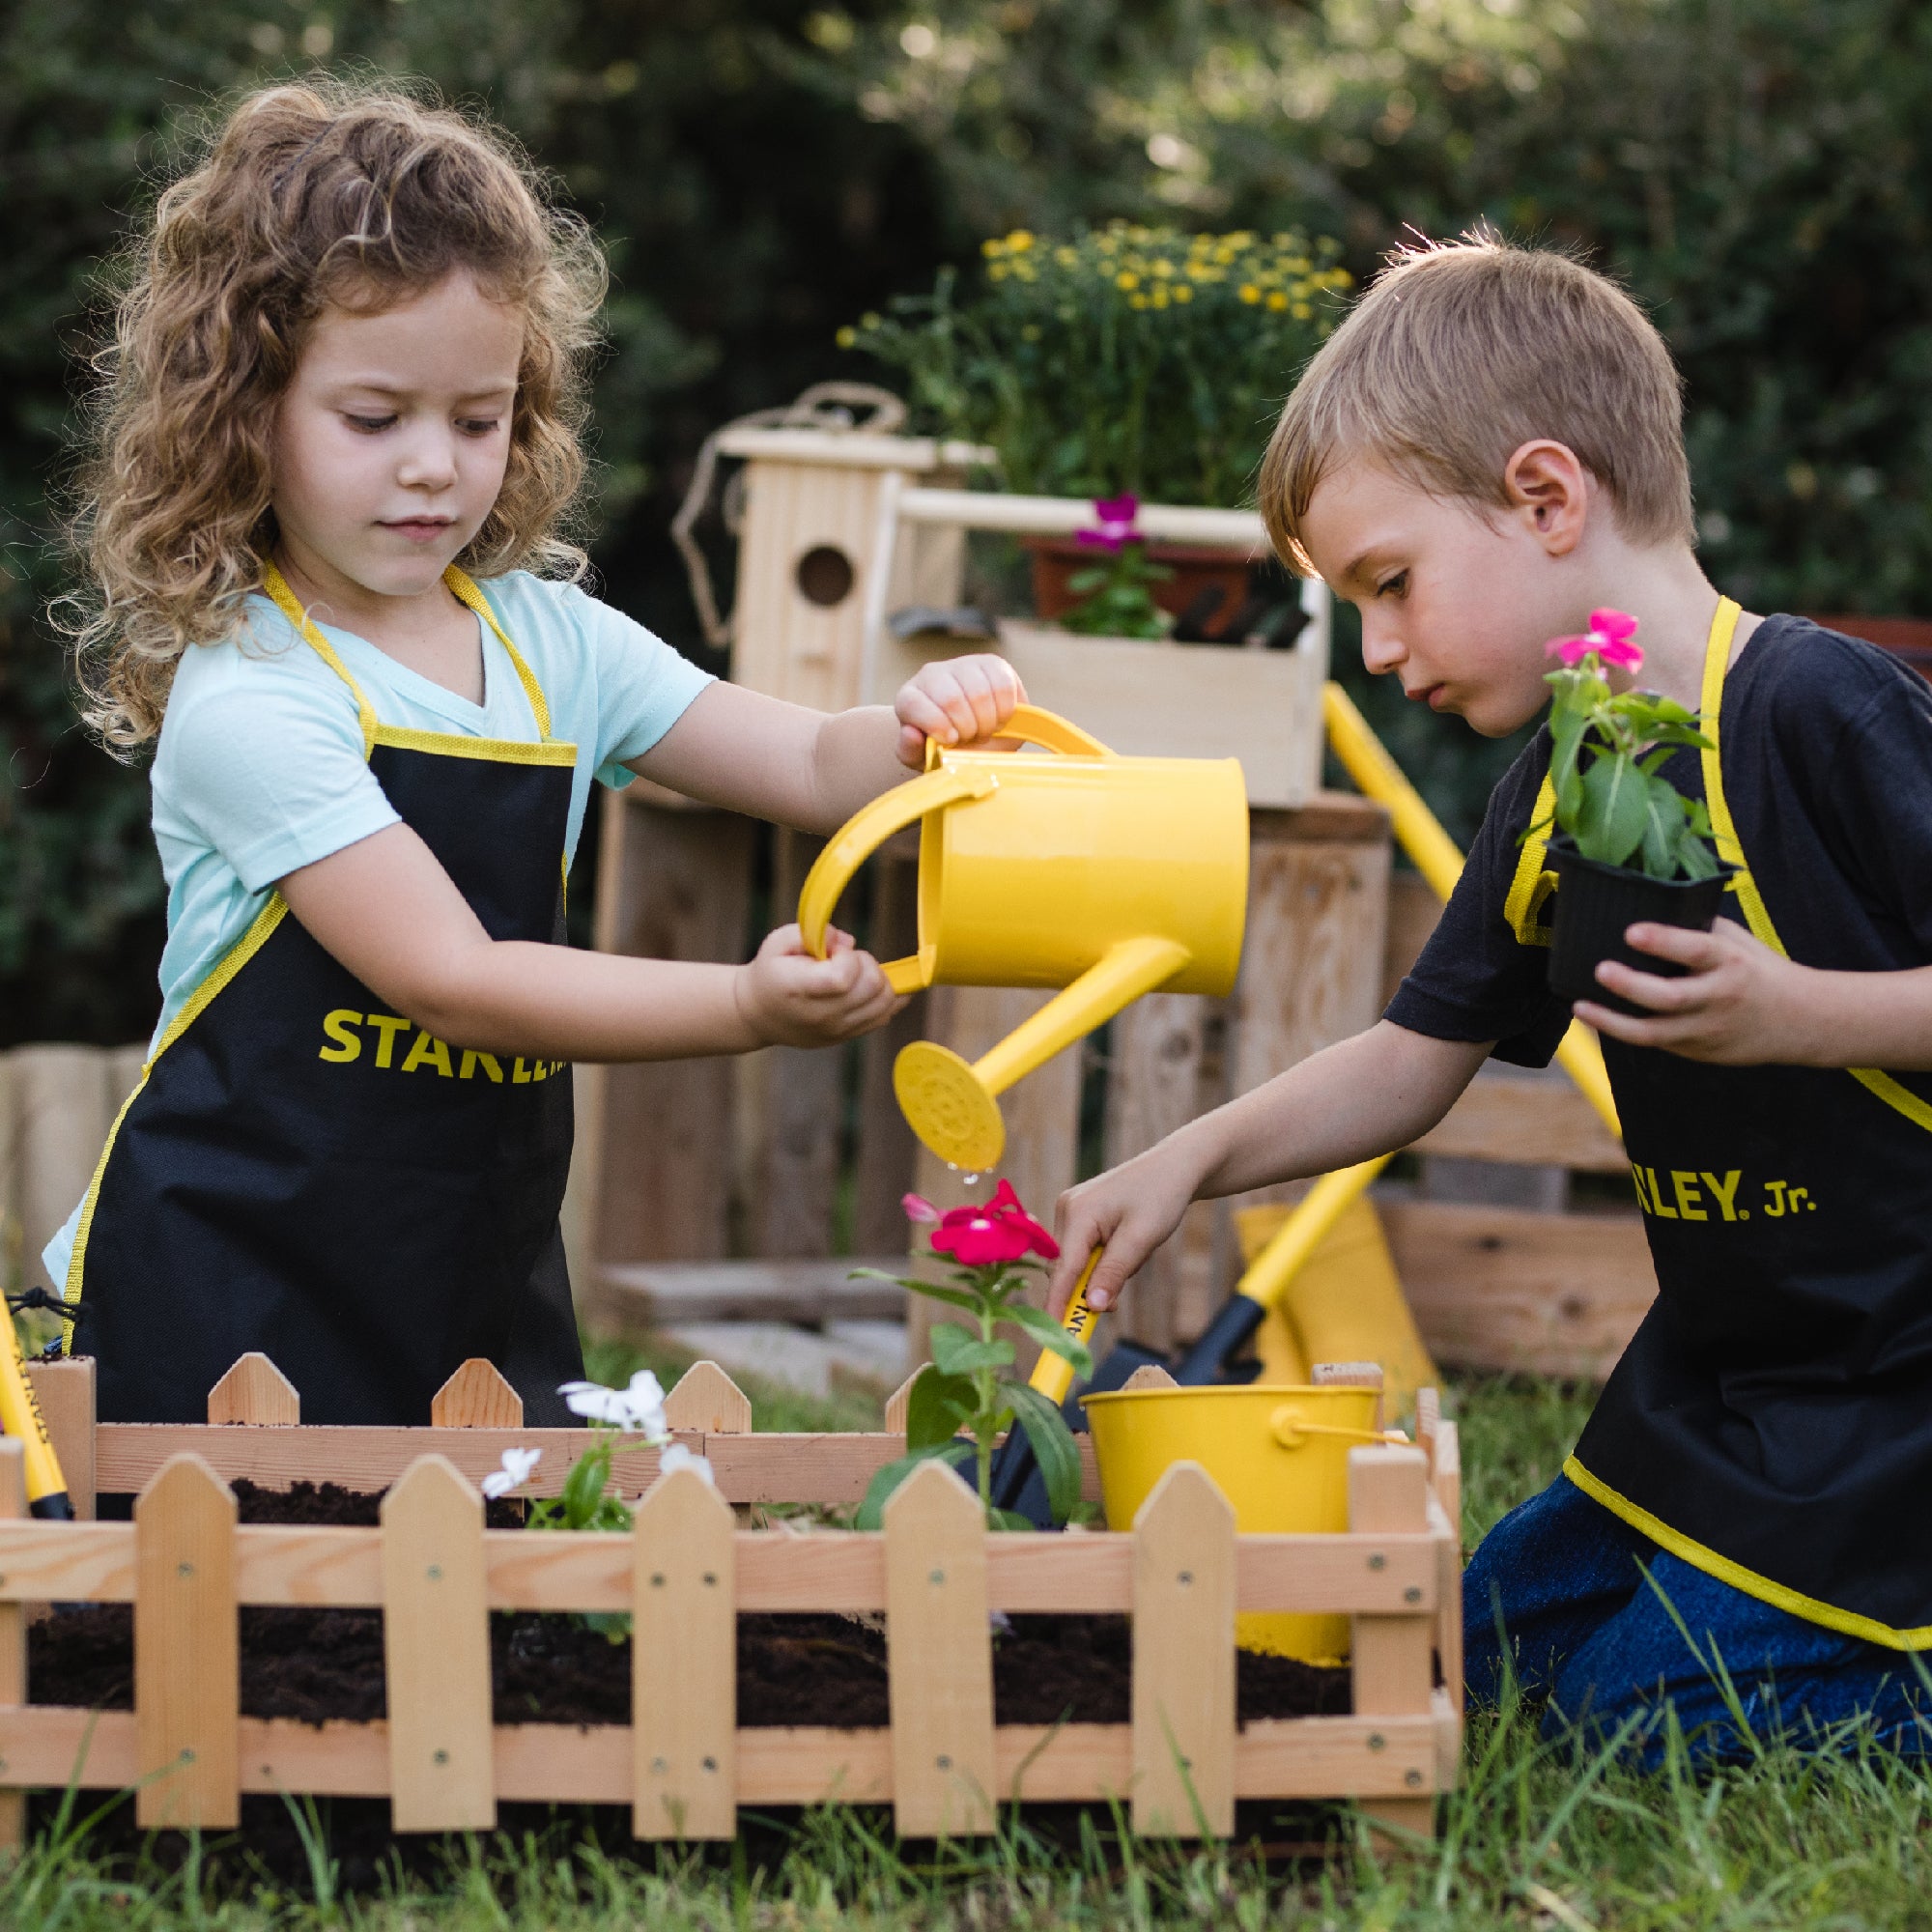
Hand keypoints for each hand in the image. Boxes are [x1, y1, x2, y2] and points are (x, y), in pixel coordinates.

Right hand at [734, 923, 902, 1047]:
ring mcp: (838, 1030)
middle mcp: (822, 1016)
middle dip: (866, 963)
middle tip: (845, 961)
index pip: (844, 977)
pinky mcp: (848, 1036)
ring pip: (885, 1002)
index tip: (833, 951)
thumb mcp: (777, 942)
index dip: (847, 956)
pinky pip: (885, 1015)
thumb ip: (812, 931)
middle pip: (872, 987)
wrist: (758, 1014)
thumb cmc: (771, 972)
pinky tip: (866, 986)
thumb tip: (847, 941)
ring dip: (878, 979)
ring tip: (854, 974)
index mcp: (800, 990)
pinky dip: (884, 997)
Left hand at [893, 655, 1026, 767]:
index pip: (913, 703)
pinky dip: (1005, 710)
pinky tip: (998, 718)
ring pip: (979, 692)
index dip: (935, 725)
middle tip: (971, 739)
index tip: (951, 740)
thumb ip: (912, 750)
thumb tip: (911, 733)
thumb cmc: (945, 748)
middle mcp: (932, 675)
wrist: (973, 736)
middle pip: (951, 699)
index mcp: (909, 699)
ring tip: (984, 730)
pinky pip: (1003, 685)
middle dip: (967, 728)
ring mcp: (962, 665)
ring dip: (987, 721)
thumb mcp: (925, 758)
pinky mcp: (991, 664)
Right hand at [1047, 1147, 1201, 1316]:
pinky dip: (1101, 1261)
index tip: (1053, 1334)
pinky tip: (1126, 1251)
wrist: (1174, 1168)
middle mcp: (1067, 1209)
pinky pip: (1083, 1249)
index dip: (1057, 1303)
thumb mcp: (1141, 1240)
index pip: (1063, 1269)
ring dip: (1099, 1274)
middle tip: (1116, 1303)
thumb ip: (1113, 1273)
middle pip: (1066, 1267)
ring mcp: (1072, 1209)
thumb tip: (1091, 1307)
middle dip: (1087, 1289)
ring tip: (1135, 1256)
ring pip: (1076, 1261)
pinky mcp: (1080, 1213)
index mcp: (1078, 1213)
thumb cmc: (1161, 1198)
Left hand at [1575, 919, 1816, 1063]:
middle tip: (1601, 969)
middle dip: (1631, 985)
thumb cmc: (1759, 971)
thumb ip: (1699, 929)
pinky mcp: (1697, 1051)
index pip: (1695, 950)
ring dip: (1612, 1021)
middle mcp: (1718, 998)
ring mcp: (1706, 1029)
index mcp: (1731, 963)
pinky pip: (1655, 1042)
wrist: (1803, 1021)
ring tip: (1581, 1006)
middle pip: (1670, 997)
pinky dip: (1624, 1031)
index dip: (1663, 941)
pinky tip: (1597, 1018)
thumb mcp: (1738, 943)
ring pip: (1654, 1032)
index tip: (1631, 932)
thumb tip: (1650, 907)